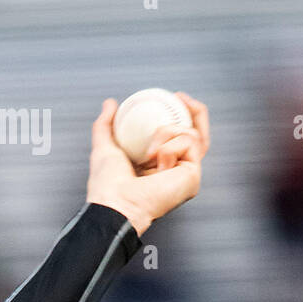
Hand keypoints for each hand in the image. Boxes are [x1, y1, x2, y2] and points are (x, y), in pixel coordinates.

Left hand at [85, 92, 209, 235]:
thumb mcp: (104, 147)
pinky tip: (159, 161)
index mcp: (158, 166)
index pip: (179, 137)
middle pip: (198, 135)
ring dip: (169, 132)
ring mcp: (186, 175)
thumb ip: (105, 126)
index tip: (175, 97)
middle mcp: (175, 172)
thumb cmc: (107, 187)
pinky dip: (172, 146)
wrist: (114, 203)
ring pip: (193, 135)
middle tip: (180, 97)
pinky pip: (191, 144)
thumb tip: (110, 104)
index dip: (182, 114)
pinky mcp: (193, 177)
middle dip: (195, 111)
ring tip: (149, 151)